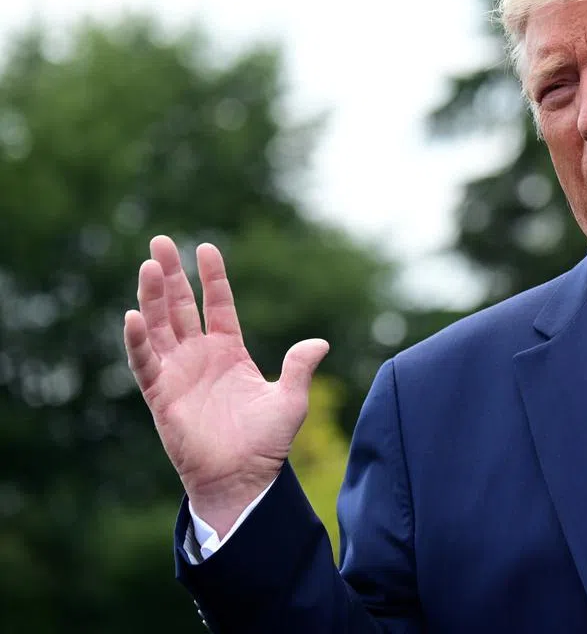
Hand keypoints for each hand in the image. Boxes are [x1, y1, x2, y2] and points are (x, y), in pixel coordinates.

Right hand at [124, 235, 328, 536]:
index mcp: (229, 352)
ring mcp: (178, 374)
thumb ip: (299, 368)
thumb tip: (319, 343)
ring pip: (159, 326)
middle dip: (170, 274)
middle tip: (160, 240)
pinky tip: (133, 315)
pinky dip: (138, 341)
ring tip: (148, 264)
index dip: (211, 277)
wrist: (243, 479)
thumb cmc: (266, 444)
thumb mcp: (290, 400)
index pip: (217, 305)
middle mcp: (200, 358)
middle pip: (180, 306)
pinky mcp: (161, 396)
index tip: (206, 247)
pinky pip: (145, 363)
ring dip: (151, 297)